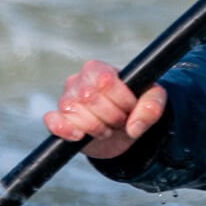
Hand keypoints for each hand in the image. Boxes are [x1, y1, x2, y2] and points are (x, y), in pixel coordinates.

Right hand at [41, 60, 167, 158]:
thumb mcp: (151, 102)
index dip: (121, 99)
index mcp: (98, 69)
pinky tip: (81, 136)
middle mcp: (78, 81)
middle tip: (119, 121)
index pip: (105, 81)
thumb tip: (134, 127)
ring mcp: (65, 100)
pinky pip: (53, 122)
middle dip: (111, 116)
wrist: (121, 131)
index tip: (130, 107)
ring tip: (106, 128)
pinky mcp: (58, 121)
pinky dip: (67, 130)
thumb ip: (152, 107)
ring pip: (73, 111)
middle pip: (89, 97)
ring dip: (96, 127)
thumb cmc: (133, 109)